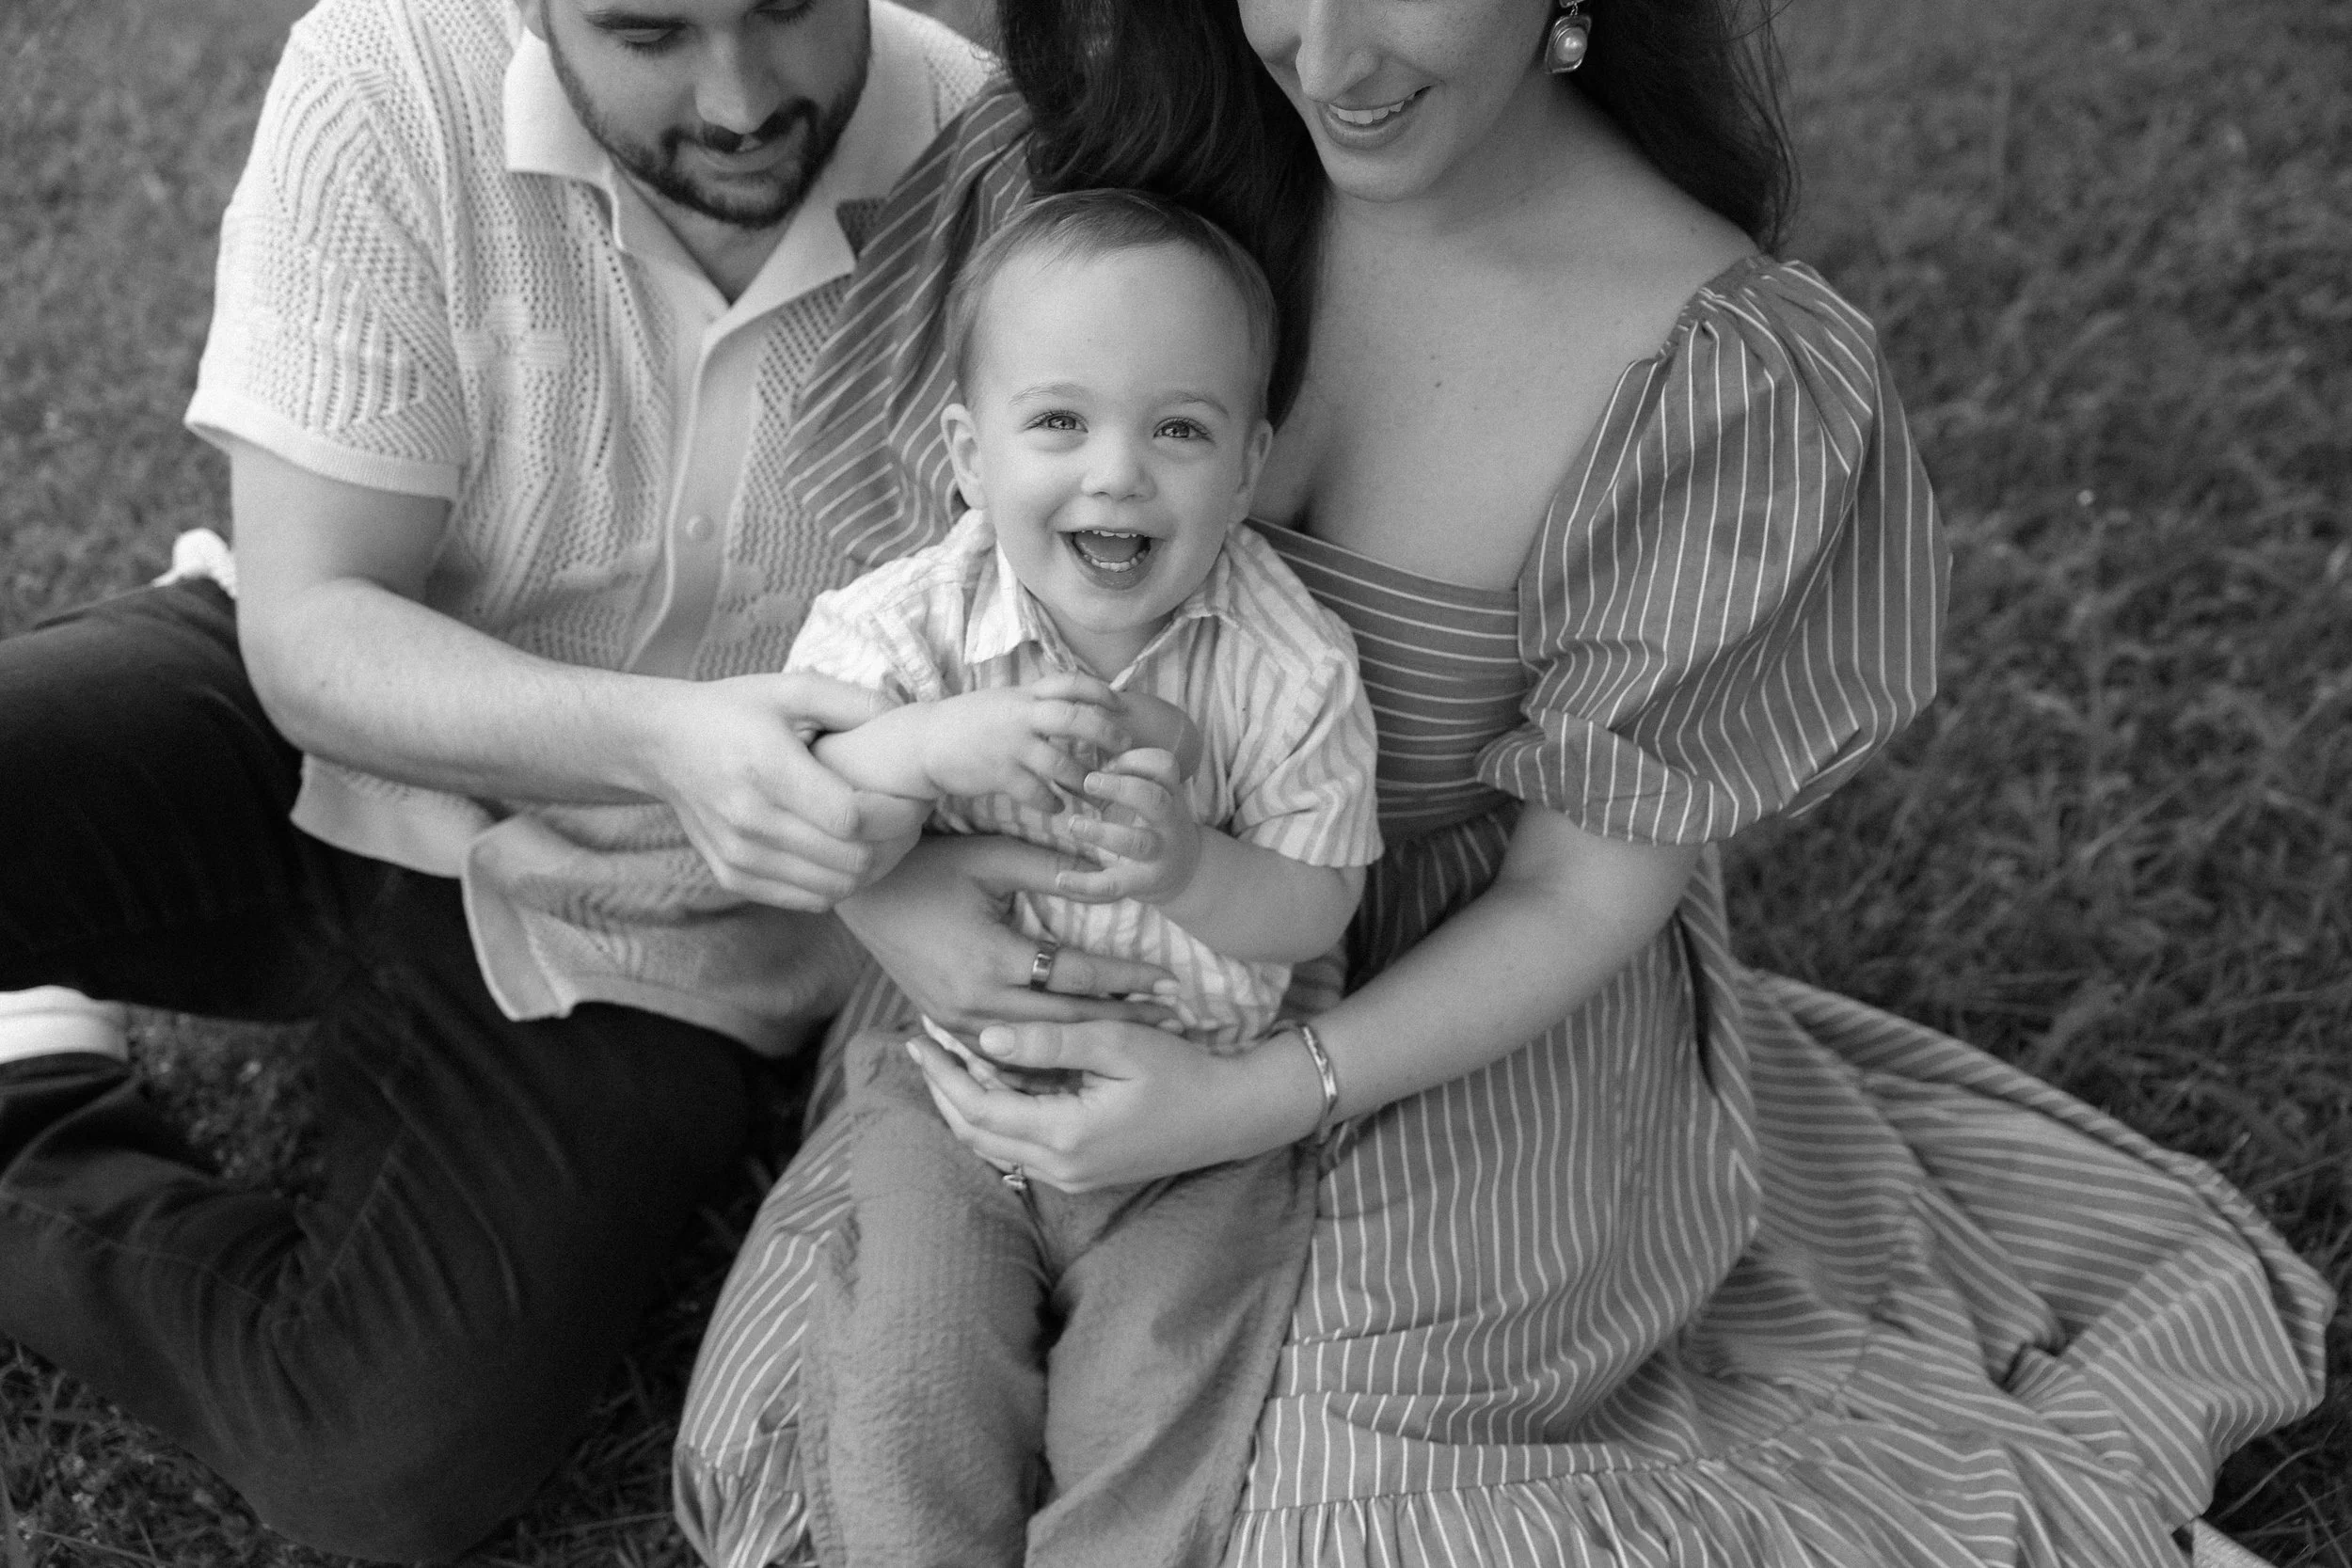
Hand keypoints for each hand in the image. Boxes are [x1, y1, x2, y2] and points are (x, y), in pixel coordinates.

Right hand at [644, 672, 927, 910]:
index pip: (853, 818)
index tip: (916, 797)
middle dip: (895, 842)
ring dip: (873, 866)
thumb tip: (910, 721)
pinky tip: (847, 851)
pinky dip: (840, 882)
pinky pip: (811, 898)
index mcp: (768, 770)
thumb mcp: (792, 688)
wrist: (662, 744)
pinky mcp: (733, 875)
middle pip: (851, 860)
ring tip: (884, 834)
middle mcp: (750, 821)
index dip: (898, 814)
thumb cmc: (734, 712)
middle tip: (910, 817)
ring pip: (837, 887)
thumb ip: (855, 703)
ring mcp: (739, 856)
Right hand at [836, 836, 1178, 1035]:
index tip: (1169, 977)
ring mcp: (958, 1020)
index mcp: (991, 959)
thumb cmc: (931, 866)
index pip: (1077, 975)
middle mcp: (977, 1001)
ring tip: (1138, 1039)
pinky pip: (1006, 1052)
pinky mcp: (947, 1025)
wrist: (865, 896)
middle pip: (1067, 1021)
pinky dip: (1046, 1053)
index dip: (1128, 977)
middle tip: (1171, 1019)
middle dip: (1122, 1020)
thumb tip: (1113, 871)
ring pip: (1038, 1046)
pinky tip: (1080, 1056)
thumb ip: (1052, 868)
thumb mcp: (992, 858)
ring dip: (1089, 1043)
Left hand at [904, 1018, 1323, 1191]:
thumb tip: (984, 1039)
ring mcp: (1070, 1178)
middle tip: (921, 1048)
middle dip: (941, 1091)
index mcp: (1065, 1135)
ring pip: (993, 1146)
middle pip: (975, 1135)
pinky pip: (1019, 1150)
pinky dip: (994, 1118)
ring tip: (945, 1061)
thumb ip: (1049, 1043)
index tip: (920, 1039)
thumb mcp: (1116, 1043)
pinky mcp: (1081, 1175)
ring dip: (964, 1105)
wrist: (1231, 1115)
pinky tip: (990, 1084)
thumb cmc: (1181, 1071)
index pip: (978, 1110)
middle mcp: (1060, 1168)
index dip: (943, 1075)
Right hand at [920, 672, 1129, 811]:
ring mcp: (1011, 746)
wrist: (925, 741)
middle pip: (1075, 719)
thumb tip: (1076, 701)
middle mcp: (1021, 716)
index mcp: (1025, 695)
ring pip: (1060, 762)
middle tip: (1125, 748)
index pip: (1071, 683)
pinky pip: (1036, 792)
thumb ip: (1037, 701)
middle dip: (1106, 733)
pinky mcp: (999, 774)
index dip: (1101, 692)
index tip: (1123, 705)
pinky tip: (1058, 808)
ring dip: (1082, 779)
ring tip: (1095, 791)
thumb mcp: (1004, 701)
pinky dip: (1051, 802)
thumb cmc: (970, 722)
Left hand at [1052, 749, 1200, 905]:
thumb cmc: (1151, 820)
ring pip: (1135, 843)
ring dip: (1102, 832)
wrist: (1183, 870)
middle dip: (1122, 789)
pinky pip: (1114, 884)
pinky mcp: (1142, 882)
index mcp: (1169, 793)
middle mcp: (1169, 821)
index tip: (1108, 763)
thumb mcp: (1145, 794)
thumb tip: (1070, 757)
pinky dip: (1085, 884)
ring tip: (1074, 825)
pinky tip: (1062, 879)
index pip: (1164, 766)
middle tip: (1088, 781)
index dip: (1135, 760)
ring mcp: (1159, 853)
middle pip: (1155, 800)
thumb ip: (1116, 777)